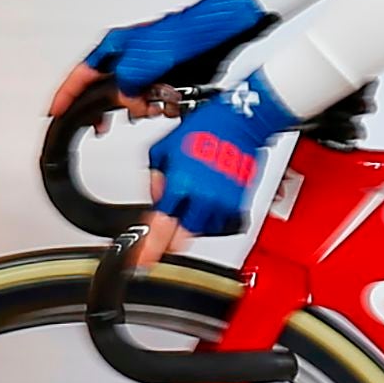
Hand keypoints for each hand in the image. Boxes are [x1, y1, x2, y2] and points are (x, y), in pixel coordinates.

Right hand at [58, 0, 273, 115]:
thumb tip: (121, 100)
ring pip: (131, 100)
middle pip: (104, 91)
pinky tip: (169, 106)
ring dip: (140, 108)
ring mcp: (147, 69)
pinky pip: (154, 100)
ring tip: (152, 108)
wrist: (222, 32)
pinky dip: (161, 106)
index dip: (66, 95)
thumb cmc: (187, 32)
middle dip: (108, 108)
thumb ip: (127, 81)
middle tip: (104, 125)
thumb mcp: (148, 59)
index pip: (80, 75)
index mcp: (115, 48)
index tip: (54, 112)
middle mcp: (128, 58)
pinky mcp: (166, 78)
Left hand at [146, 72, 305, 237]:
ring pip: (202, 231)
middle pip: (182, 239)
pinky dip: (212, 217)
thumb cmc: (205, 127)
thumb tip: (156, 196)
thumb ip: (153, 176)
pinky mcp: (239, 201)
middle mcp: (203, 198)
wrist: (242, 120)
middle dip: (171, 236)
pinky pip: (222, 222)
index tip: (141, 261)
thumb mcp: (164, 147)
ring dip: (192, 224)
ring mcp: (223, 202)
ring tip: (193, 201)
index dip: (147, 250)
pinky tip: (209, 200)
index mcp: (181, 184)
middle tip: (169, 224)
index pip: (159, 228)